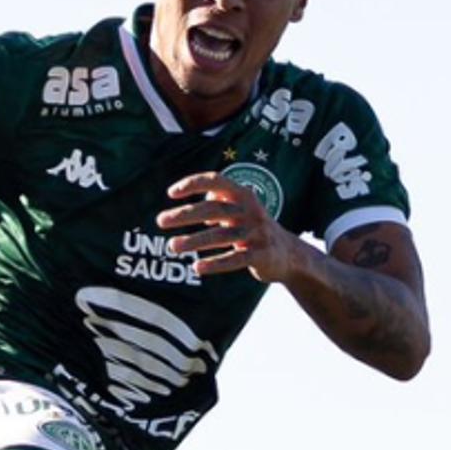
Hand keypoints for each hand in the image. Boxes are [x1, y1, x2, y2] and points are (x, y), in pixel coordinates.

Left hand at [161, 172, 302, 280]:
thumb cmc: (254, 228)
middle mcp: (251, 211)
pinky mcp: (261, 255)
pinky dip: (216, 264)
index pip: (217, 181)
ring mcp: (257, 233)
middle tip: (161, 221)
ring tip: (172, 246)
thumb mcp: (240, 209)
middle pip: (214, 209)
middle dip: (186, 214)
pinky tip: (197, 267)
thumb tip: (198, 199)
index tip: (171, 193)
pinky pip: (236, 259)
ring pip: (222, 235)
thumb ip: (219, 201)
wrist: (289, 254)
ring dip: (194, 240)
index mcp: (243, 196)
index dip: (194, 184)